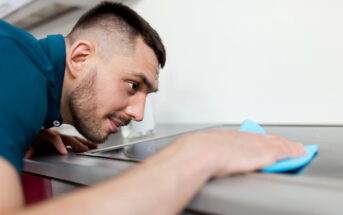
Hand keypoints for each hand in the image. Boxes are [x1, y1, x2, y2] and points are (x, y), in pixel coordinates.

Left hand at [25, 129, 97, 157]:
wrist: (35, 130)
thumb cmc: (33, 137)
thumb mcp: (29, 142)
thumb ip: (29, 148)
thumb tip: (27, 153)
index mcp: (47, 134)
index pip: (55, 139)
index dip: (60, 146)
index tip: (64, 153)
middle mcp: (57, 134)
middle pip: (68, 138)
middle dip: (77, 144)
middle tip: (85, 150)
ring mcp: (63, 135)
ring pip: (75, 138)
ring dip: (85, 142)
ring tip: (94, 146)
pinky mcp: (66, 138)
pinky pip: (77, 140)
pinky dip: (85, 143)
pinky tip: (93, 146)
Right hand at [174, 129, 305, 177]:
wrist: (201, 152)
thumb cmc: (199, 150)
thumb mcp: (206, 146)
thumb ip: (212, 148)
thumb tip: (207, 152)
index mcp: (232, 136)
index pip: (252, 137)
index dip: (261, 139)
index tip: (265, 140)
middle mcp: (247, 138)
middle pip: (267, 137)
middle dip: (277, 140)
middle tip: (285, 142)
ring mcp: (257, 145)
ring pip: (279, 143)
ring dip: (289, 145)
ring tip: (297, 148)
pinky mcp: (266, 154)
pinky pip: (285, 151)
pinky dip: (294, 152)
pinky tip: (300, 153)